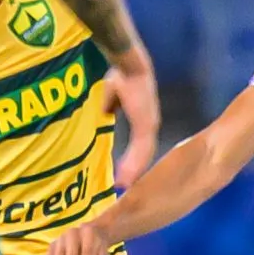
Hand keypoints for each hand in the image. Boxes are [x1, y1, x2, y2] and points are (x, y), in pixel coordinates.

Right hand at [102, 54, 160, 187]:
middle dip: (134, 172)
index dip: (132, 161)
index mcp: (143, 120)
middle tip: (124, 191)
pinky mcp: (145, 124)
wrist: (127, 63)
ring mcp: (149, 125)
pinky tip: (124, 180)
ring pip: (143, 157)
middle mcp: (149, 125)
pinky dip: (132, 166)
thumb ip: (109, 109)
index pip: (140, 146)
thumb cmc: (120, 75)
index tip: (123, 177)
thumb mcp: (111, 98)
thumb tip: (104, 114)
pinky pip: (140, 149)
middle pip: (143, 155)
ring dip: (133, 173)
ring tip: (123, 190)